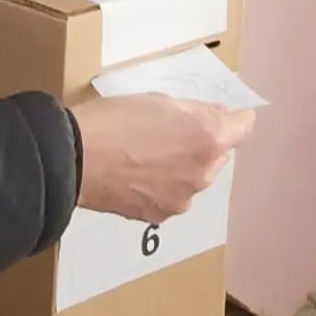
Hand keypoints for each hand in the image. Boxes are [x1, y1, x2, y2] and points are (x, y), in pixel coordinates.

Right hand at [69, 92, 254, 223]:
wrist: (71, 159)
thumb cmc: (111, 119)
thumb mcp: (156, 99)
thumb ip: (193, 111)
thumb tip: (216, 117)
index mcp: (208, 137)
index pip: (243, 126)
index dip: (232, 118)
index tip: (217, 114)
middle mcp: (204, 172)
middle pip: (218, 154)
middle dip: (202, 144)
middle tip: (166, 132)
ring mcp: (183, 198)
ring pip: (193, 179)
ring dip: (181, 168)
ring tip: (143, 156)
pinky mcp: (160, 216)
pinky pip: (171, 197)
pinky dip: (160, 188)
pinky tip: (133, 176)